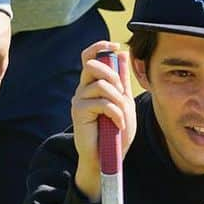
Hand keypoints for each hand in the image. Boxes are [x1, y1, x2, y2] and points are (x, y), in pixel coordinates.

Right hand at [71, 41, 135, 200]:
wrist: (106, 158)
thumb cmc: (115, 133)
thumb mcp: (124, 103)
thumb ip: (122, 80)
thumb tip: (122, 53)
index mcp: (92, 85)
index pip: (89, 57)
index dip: (99, 47)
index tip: (114, 45)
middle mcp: (83, 89)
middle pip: (92, 64)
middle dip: (112, 74)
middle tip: (122, 92)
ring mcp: (79, 100)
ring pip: (100, 85)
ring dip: (117, 99)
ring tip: (121, 115)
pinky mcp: (79, 111)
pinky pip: (102, 102)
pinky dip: (116, 113)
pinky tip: (118, 124)